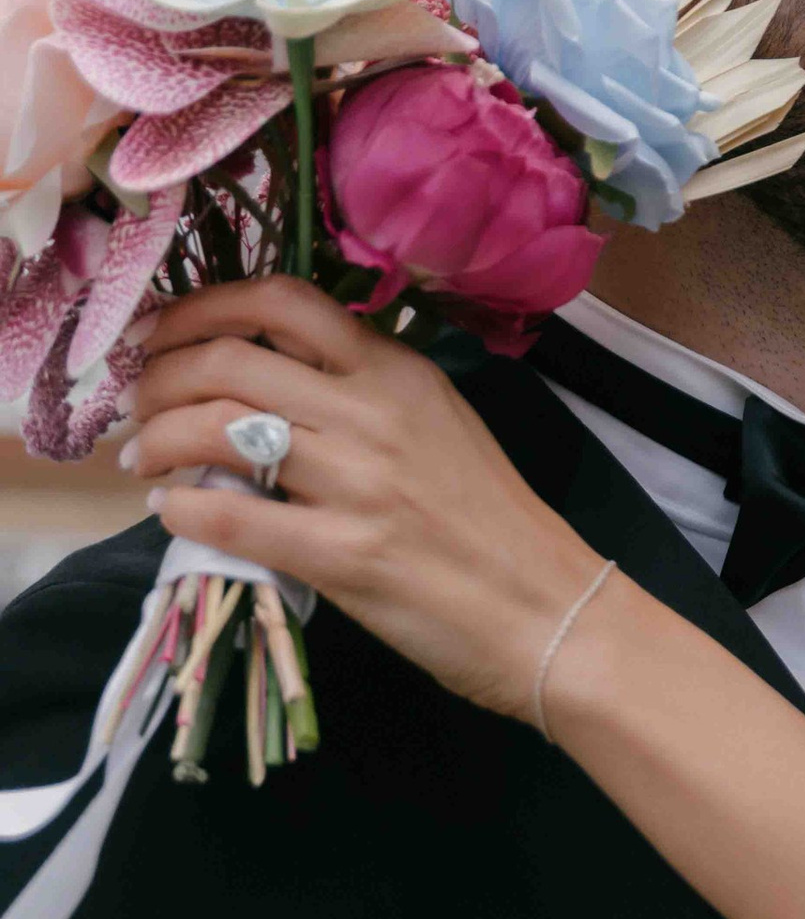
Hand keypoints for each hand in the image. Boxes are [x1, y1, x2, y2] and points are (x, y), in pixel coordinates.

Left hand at [126, 281, 603, 719]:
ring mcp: (360, 484)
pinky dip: (181, 511)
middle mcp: (375, 414)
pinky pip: (231, 518)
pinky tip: (171, 514)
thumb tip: (264, 388)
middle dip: (159, 377)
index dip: (200, 307)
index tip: (162, 334)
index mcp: (398, 373)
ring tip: (144, 461)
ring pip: (216, 430)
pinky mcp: (346, 557)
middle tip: (137, 405)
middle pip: (229, 359)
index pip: (282, 302)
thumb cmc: (495, 528)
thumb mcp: (440, 428)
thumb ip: (363, 395)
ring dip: (157, 440)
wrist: (552, 616)